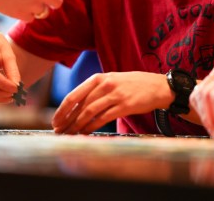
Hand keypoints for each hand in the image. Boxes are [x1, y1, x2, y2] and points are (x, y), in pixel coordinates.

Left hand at [51, 71, 171, 134]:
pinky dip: (91, 127)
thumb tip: (75, 107)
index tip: (55, 121)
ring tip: (69, 134)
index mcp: (98, 78)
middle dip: (66, 120)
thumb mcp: (111, 80)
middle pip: (79, 105)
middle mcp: (104, 85)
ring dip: (76, 125)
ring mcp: (114, 95)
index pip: (73, 95)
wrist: (158, 86)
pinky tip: (85, 133)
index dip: (62, 110)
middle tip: (58, 131)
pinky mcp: (124, 106)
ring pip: (89, 112)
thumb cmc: (132, 85)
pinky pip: (103, 118)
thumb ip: (95, 91)